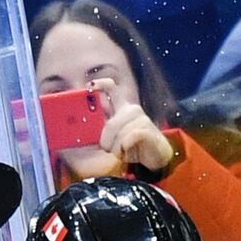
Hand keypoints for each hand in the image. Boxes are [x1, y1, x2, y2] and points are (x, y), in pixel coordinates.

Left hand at [59, 78, 174, 179]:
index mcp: (122, 107)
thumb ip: (103, 130)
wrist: (155, 156)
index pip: (112, 89)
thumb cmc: (133, 145)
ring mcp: (142, 119)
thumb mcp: (115, 137)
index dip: (100, 84)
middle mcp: (132, 110)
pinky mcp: (148, 130)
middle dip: (106, 140)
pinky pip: (130, 138)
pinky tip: (127, 150)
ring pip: (120, 133)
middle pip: (111, 123)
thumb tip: (84, 130)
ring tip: (121, 152)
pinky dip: (125, 147)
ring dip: (117, 148)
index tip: (90, 86)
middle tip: (107, 149)